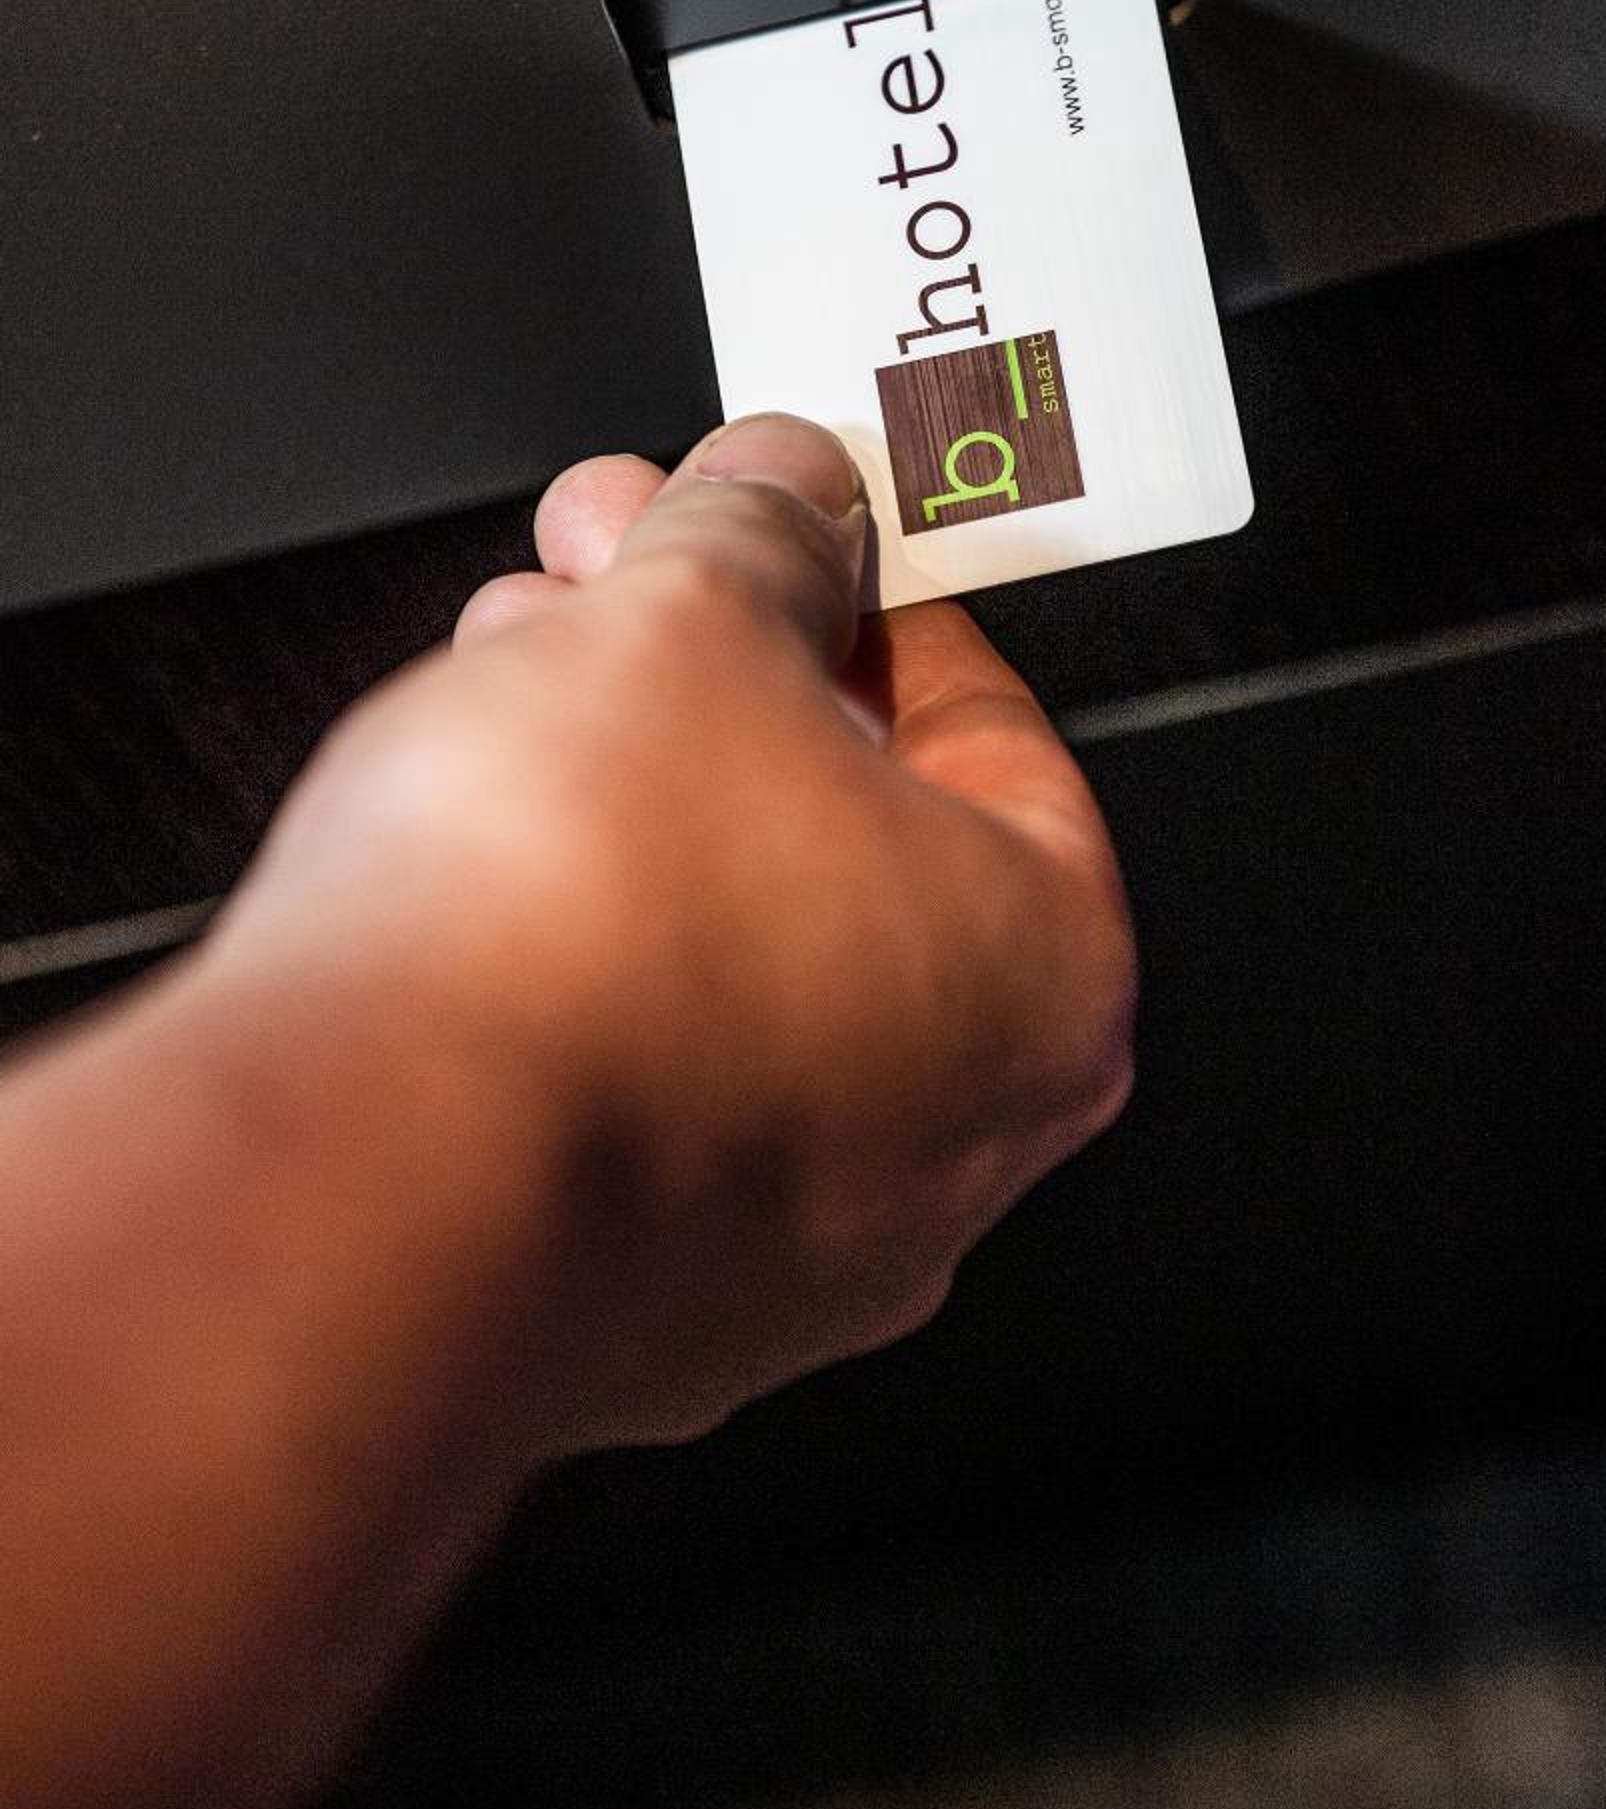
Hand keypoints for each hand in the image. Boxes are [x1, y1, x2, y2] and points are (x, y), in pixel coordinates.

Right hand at [208, 416, 1134, 1456]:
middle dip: (721, 673)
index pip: (997, 732)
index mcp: (1046, 982)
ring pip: (732, 957)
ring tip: (519, 671)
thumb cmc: (567, 943)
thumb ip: (764, 535)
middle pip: (851, 841)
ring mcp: (786, 1255)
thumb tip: (785, 501)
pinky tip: (476, 845)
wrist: (356, 1187)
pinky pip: (629, 1079)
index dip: (863, 596)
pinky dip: (571, 952)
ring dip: (633, 791)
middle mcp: (950, 1149)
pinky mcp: (628, 1307)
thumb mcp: (694, 621)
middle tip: (629, 570)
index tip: (787, 538)